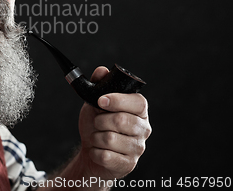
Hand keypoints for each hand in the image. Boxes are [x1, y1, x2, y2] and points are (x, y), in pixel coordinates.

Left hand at [76, 66, 151, 180]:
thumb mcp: (95, 102)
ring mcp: (138, 148)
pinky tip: (98, 150)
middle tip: (96, 122)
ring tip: (97, 136)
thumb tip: (102, 70)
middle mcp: (143, 129)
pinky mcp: (129, 164)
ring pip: (110, 139)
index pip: (138, 102)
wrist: (91, 150)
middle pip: (122, 120)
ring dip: (95, 136)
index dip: (118, 100)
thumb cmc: (96, 124)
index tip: (100, 101)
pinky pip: (106, 156)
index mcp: (139, 111)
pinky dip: (95, 151)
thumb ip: (99, 85)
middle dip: (100, 120)